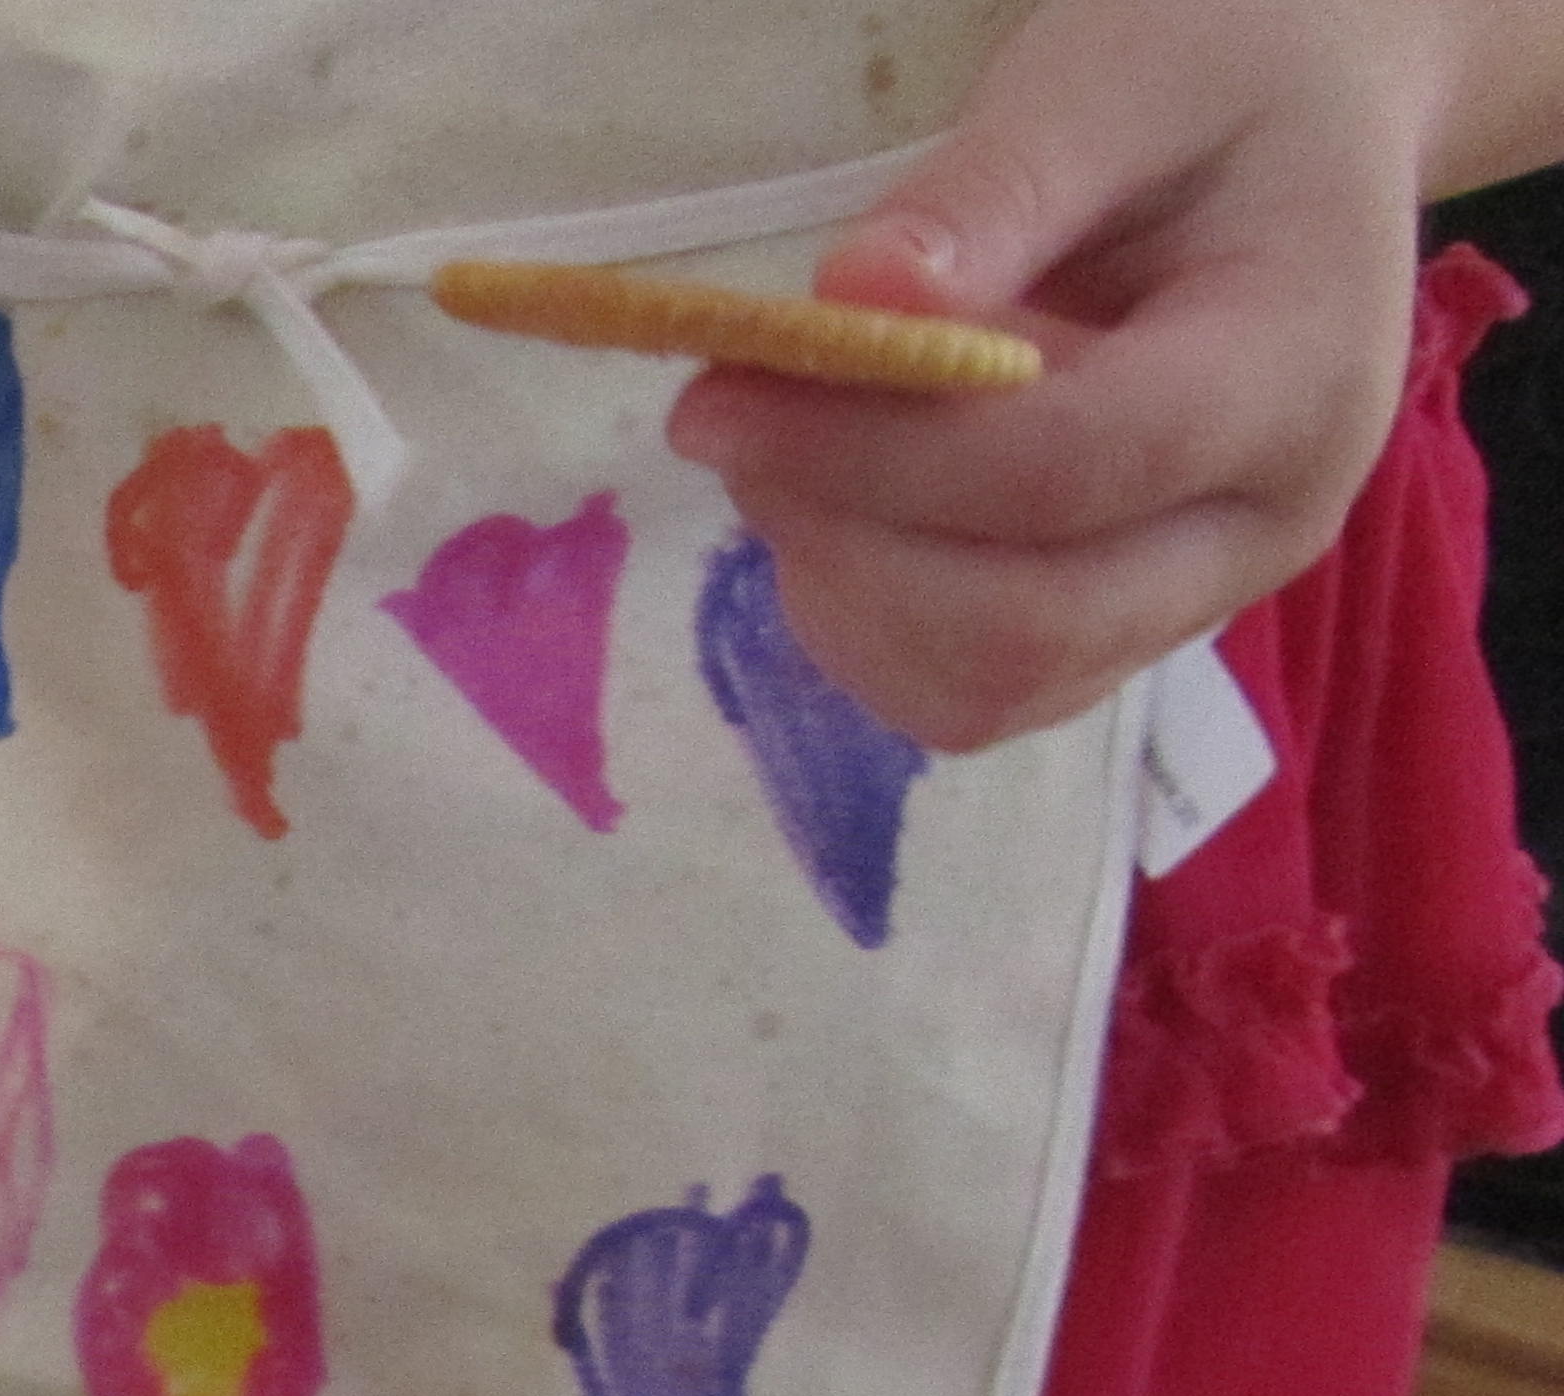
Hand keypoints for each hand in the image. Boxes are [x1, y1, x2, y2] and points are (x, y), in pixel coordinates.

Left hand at [664, 0, 1483, 750]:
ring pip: (982, 688)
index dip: (875, 455)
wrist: (1287, 133)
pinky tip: (839, 499)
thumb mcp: (1114, 81)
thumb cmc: (1215, 83)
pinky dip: (863, 619)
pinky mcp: (1113, 632)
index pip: (1069, 470)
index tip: (718, 402)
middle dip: (843, 537)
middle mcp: (1261, 528)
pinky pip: (964, 691)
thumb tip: (853, 299)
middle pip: (1024, 624)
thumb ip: (992, 191)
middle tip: (734, 419)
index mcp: (1299, 378)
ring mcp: (1190, 600)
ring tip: (792, 444)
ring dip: (841, 590)